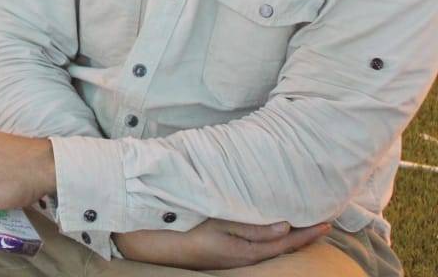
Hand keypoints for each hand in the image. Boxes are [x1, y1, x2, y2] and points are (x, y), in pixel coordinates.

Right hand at [114, 218, 331, 268]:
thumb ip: (251, 227)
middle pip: (281, 248)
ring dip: (288, 236)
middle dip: (303, 236)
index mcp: (246, 252)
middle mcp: (243, 258)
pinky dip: (270, 237)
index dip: (308, 233)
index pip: (286, 243)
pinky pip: (255, 246)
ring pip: (269, 248)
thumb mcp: (217, 225)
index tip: (329, 221)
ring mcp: (232, 258)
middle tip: (323, 221)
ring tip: (302, 223)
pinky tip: (270, 228)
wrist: (150, 244)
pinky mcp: (222, 254)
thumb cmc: (183, 230)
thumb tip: (286, 226)